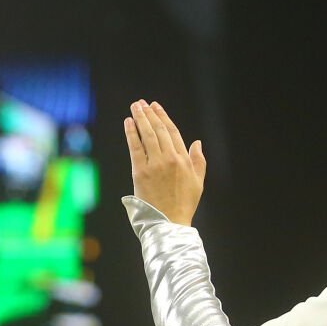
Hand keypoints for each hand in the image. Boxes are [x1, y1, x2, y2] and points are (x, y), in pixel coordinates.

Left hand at [123, 99, 204, 226]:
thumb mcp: (198, 181)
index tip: (156, 107)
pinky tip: (128, 122)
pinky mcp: (140, 172)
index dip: (163, 117)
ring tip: (135, 107)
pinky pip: (135, 148)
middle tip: (142, 103)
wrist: (169, 222)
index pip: (172, 132)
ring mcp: (154, 164)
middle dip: (150, 113)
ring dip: (140, 118)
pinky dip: (131, 133)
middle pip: (158, 130)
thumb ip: (198, 160)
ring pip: (147, 135)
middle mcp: (170, 158)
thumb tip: (197, 142)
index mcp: (184, 159)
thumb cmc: (184, 203)